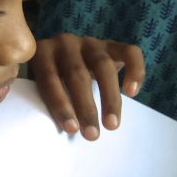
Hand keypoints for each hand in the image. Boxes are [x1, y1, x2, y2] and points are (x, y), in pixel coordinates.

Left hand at [29, 34, 143, 140]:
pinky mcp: (112, 44)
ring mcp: (89, 42)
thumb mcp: (41, 84)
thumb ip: (45, 98)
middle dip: (86, 107)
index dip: (60, 104)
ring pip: (103, 66)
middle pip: (77, 74)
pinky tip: (132, 92)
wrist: (67, 55)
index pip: (49, 79)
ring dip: (109, 98)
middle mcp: (65, 42)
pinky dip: (134, 71)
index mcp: (42, 52)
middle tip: (92, 135)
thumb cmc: (52, 78)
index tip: (71, 129)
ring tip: (112, 125)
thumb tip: (55, 128)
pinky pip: (130, 53)